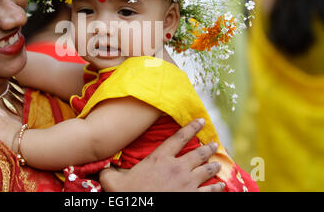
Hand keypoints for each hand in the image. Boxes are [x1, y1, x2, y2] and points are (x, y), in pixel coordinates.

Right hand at [99, 119, 223, 191]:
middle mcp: (177, 167)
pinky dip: (217, 188)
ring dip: (214, 166)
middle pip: (198, 153)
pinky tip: (222, 186)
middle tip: (214, 144)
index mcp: (160, 158)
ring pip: (206, 171)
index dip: (191, 127)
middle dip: (207, 148)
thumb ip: (109, 171)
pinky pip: (209, 191)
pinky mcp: (192, 197)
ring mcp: (187, 183)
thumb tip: (101, 168)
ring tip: (218, 163)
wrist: (139, 209)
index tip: (201, 121)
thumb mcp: (113, 180)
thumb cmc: (128, 195)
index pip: (179, 138)